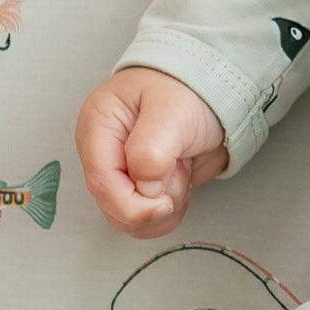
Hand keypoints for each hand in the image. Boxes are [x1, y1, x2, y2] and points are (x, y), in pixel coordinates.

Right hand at [77, 67, 228, 237]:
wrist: (211, 93)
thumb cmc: (186, 89)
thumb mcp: (171, 111)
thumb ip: (152, 151)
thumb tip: (144, 189)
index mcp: (98, 128)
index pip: (102, 182)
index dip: (132, 204)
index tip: (164, 205)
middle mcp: (104, 154)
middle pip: (114, 207)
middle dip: (153, 203)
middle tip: (179, 168)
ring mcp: (122, 174)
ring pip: (132, 219)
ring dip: (166, 205)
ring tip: (180, 167)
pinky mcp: (141, 188)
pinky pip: (150, 220)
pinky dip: (171, 209)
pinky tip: (181, 181)